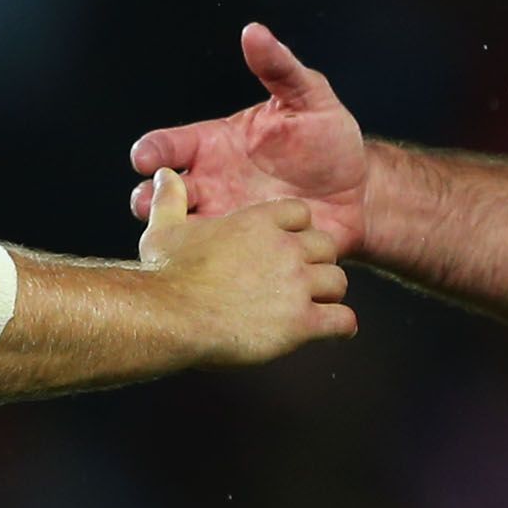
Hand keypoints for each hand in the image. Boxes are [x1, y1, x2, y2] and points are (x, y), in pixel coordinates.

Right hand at [130, 24, 370, 256]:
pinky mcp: (244, 255)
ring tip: (176, 241)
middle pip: (161, 194)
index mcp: (214, 144)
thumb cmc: (328, 140)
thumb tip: (254, 32)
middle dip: (148, 200)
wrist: (358, 193)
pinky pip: (218, 263)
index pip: (169, 145)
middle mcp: (210, 183)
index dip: (152, 150)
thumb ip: (280, 69)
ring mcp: (224, 222)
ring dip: (172, 238)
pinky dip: (208, 266)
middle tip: (148, 204)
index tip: (145, 158)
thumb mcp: (309, 99)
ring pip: (182, 233)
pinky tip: (215, 268)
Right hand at [136, 167, 356, 365]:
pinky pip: (343, 320)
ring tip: (317, 306)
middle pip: (326, 245)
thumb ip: (170, 200)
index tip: (288, 244)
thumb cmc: (167, 276)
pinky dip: (340, 327)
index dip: (298, 229)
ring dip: (329, 294)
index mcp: (258, 223)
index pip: (301, 213)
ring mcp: (297, 285)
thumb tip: (164, 176)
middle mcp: (285, 249)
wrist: (171, 318)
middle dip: (318, 261)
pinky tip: (331, 331)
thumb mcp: (164, 230)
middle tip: (304, 278)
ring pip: (338, 282)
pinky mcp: (303, 323)